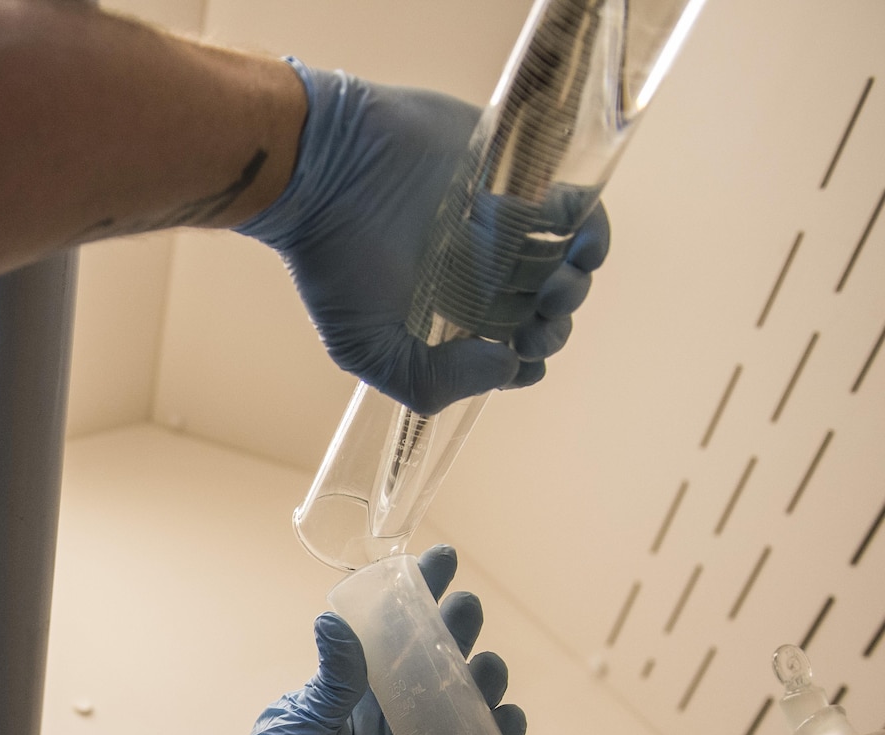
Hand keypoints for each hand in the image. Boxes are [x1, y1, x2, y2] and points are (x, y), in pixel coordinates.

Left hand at [176, 547, 525, 734]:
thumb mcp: (298, 724)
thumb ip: (330, 680)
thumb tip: (334, 621)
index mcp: (357, 689)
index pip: (394, 632)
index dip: (420, 594)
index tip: (441, 558)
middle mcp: (393, 715)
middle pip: (439, 662)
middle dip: (457, 630)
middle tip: (464, 609)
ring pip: (466, 706)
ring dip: (482, 681)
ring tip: (483, 665)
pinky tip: (506, 717)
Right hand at [237, 61, 610, 415]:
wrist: (327, 171)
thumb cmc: (334, 260)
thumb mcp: (364, 349)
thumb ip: (429, 381)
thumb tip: (505, 368)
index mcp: (442, 307)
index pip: (505, 344)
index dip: (524, 361)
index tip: (520, 362)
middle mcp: (475, 264)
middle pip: (539, 308)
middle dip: (551, 329)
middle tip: (537, 327)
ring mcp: (499, 218)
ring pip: (562, 261)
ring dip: (575, 286)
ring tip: (558, 291)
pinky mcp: (517, 171)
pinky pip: (575, 206)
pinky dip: (590, 232)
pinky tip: (581, 251)